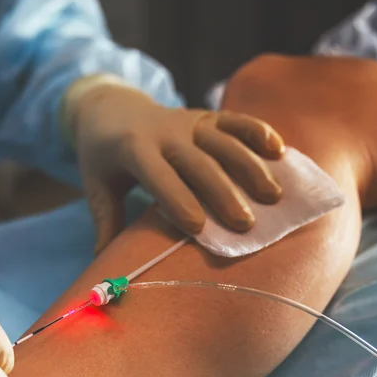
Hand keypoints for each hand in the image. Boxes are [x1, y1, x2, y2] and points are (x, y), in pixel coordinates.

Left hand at [67, 82, 284, 252]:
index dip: (177, 199)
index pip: (158, 175)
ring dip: (250, 167)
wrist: (111, 108)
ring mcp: (188, 121)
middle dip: (223, 192)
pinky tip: (279, 152)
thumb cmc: (103, 158)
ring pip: (223, 142)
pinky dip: (257, 132)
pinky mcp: (206, 115)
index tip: (198, 228)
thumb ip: (105, 222)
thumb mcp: (96, 187)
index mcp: (134, 149)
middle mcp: (165, 132)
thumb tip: (105, 267)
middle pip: (198, 162)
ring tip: (274, 196)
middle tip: (246, 224)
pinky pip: (234, 120)